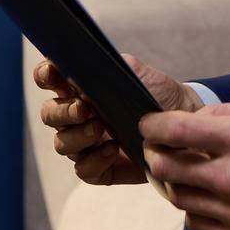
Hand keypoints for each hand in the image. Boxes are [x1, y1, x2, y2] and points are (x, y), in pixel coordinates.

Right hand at [35, 53, 203, 185]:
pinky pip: (83, 169)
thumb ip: (115, 65)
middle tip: (84, 109)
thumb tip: (89, 60)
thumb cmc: (158, 94)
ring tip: (100, 129)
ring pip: (62, 144)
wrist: (185, 123)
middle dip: (62, 111)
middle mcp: (77, 116)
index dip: (44, 75)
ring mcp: (86, 144)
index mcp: (81, 88)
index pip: (50, 79)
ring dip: (77, 136)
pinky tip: (112, 150)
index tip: (53, 73)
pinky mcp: (99, 168)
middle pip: (49, 114)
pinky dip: (93, 160)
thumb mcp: (140, 74)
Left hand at [139, 95, 229, 229]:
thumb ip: (225, 111)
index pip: (177, 131)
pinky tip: (208, 193)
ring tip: (185, 168)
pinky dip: (195, 206)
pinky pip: (196, 222)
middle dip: (155, 153)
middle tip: (158, 147)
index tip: (147, 124)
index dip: (152, 126)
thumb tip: (191, 121)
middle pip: (167, 168)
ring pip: (178, 197)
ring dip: (174, 180)